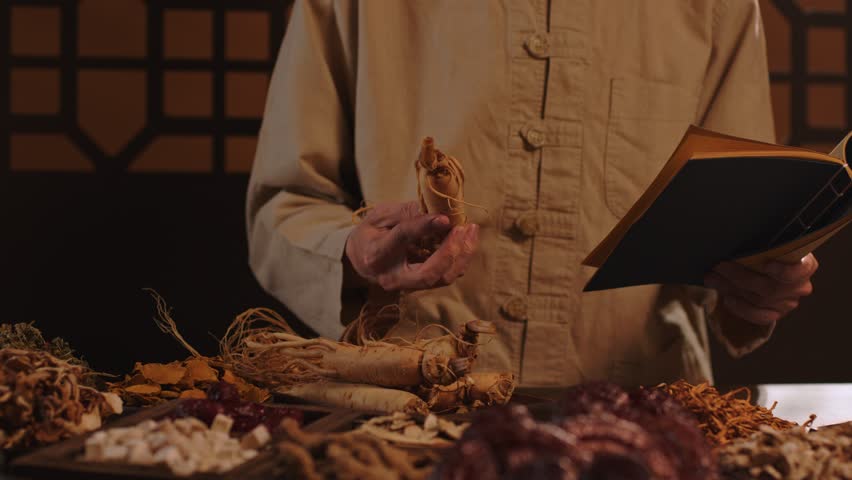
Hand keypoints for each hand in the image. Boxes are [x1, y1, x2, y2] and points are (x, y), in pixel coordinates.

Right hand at [344, 201, 479, 290]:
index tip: (445, 217)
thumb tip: (436, 211)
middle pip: (428, 273)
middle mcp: (392, 277)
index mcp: (377, 254)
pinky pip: (445, 276)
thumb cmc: (371, 233)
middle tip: (464, 227)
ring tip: (471, 230)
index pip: (403, 239)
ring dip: (462, 255)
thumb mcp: (381, 216)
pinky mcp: (420, 286)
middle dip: (451, 252)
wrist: (360, 259)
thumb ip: (406, 213)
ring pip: (441, 278)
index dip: (425, 226)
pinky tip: (466, 239)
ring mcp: (407, 286)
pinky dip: (460, 258)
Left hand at [704, 253, 818, 325]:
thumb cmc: (765, 250)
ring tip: (712, 278)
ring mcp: (788, 303)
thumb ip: (761, 244)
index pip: (803, 269)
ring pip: (760, 301)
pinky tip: (727, 298)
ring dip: (732, 289)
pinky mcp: (775, 314)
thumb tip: (734, 240)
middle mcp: (800, 286)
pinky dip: (740, 308)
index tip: (767, 265)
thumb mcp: (766, 242)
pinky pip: (759, 316)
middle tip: (718, 266)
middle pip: (770, 287)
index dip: (786, 270)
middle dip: (740, 276)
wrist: (759, 266)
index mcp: (804, 264)